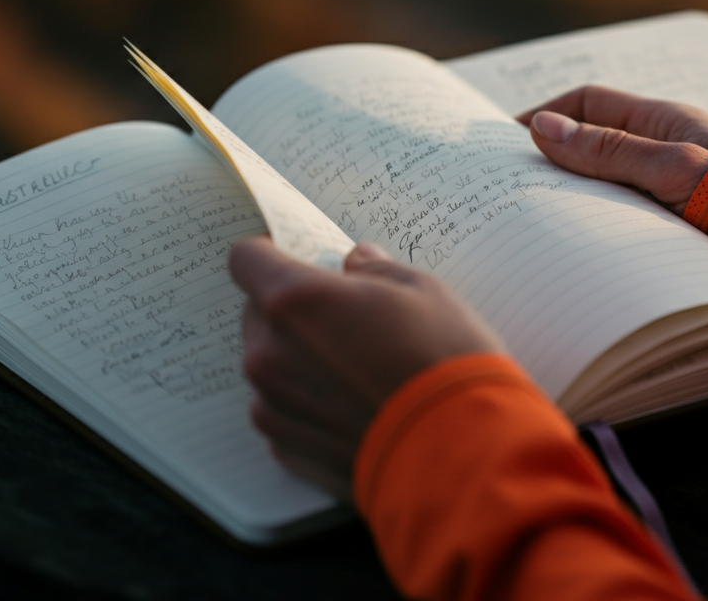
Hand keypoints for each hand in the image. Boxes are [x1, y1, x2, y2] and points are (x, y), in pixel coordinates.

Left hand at [229, 237, 503, 498]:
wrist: (461, 454)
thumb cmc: (444, 362)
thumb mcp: (422, 290)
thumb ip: (376, 269)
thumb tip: (358, 263)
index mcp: (296, 301)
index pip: (246, 259)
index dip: (270, 252)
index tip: (295, 256)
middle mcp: (270, 353)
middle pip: (257, 312)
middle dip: (292, 306)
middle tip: (344, 313)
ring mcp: (275, 406)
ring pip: (270, 362)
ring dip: (299, 354)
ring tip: (357, 363)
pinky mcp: (289, 447)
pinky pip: (284, 408)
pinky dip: (309, 399)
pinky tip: (356, 401)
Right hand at [517, 86, 707, 215]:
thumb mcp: (667, 167)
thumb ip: (607, 149)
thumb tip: (542, 127)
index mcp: (662, 120)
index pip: (589, 102)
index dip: (547, 114)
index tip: (510, 138)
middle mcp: (660, 145)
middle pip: (590, 138)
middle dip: (552, 152)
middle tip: (513, 176)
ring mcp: (663, 180)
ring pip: (600, 174)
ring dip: (570, 185)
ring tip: (535, 207)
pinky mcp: (665, 213)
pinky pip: (615, 204)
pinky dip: (590, 211)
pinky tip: (573, 231)